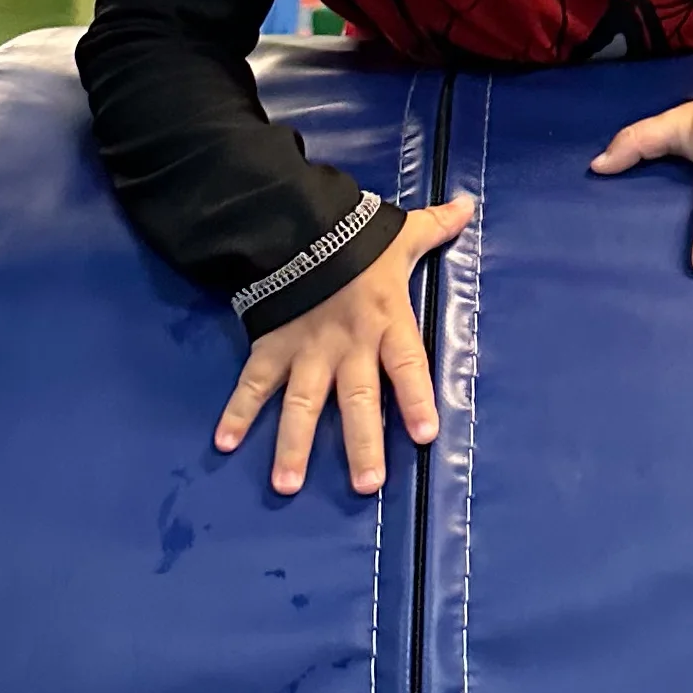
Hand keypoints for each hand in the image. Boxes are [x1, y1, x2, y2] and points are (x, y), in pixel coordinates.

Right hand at [214, 197, 474, 495]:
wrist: (295, 219)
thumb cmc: (355, 234)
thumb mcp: (400, 232)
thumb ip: (436, 227)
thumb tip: (468, 206)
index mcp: (386, 320)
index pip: (407, 365)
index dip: (416, 398)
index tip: (424, 435)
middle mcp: (347, 344)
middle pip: (357, 399)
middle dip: (361, 443)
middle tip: (367, 485)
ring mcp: (306, 349)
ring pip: (302, 403)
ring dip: (294, 444)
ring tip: (287, 486)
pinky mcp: (271, 345)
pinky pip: (253, 383)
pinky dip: (236, 412)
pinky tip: (224, 444)